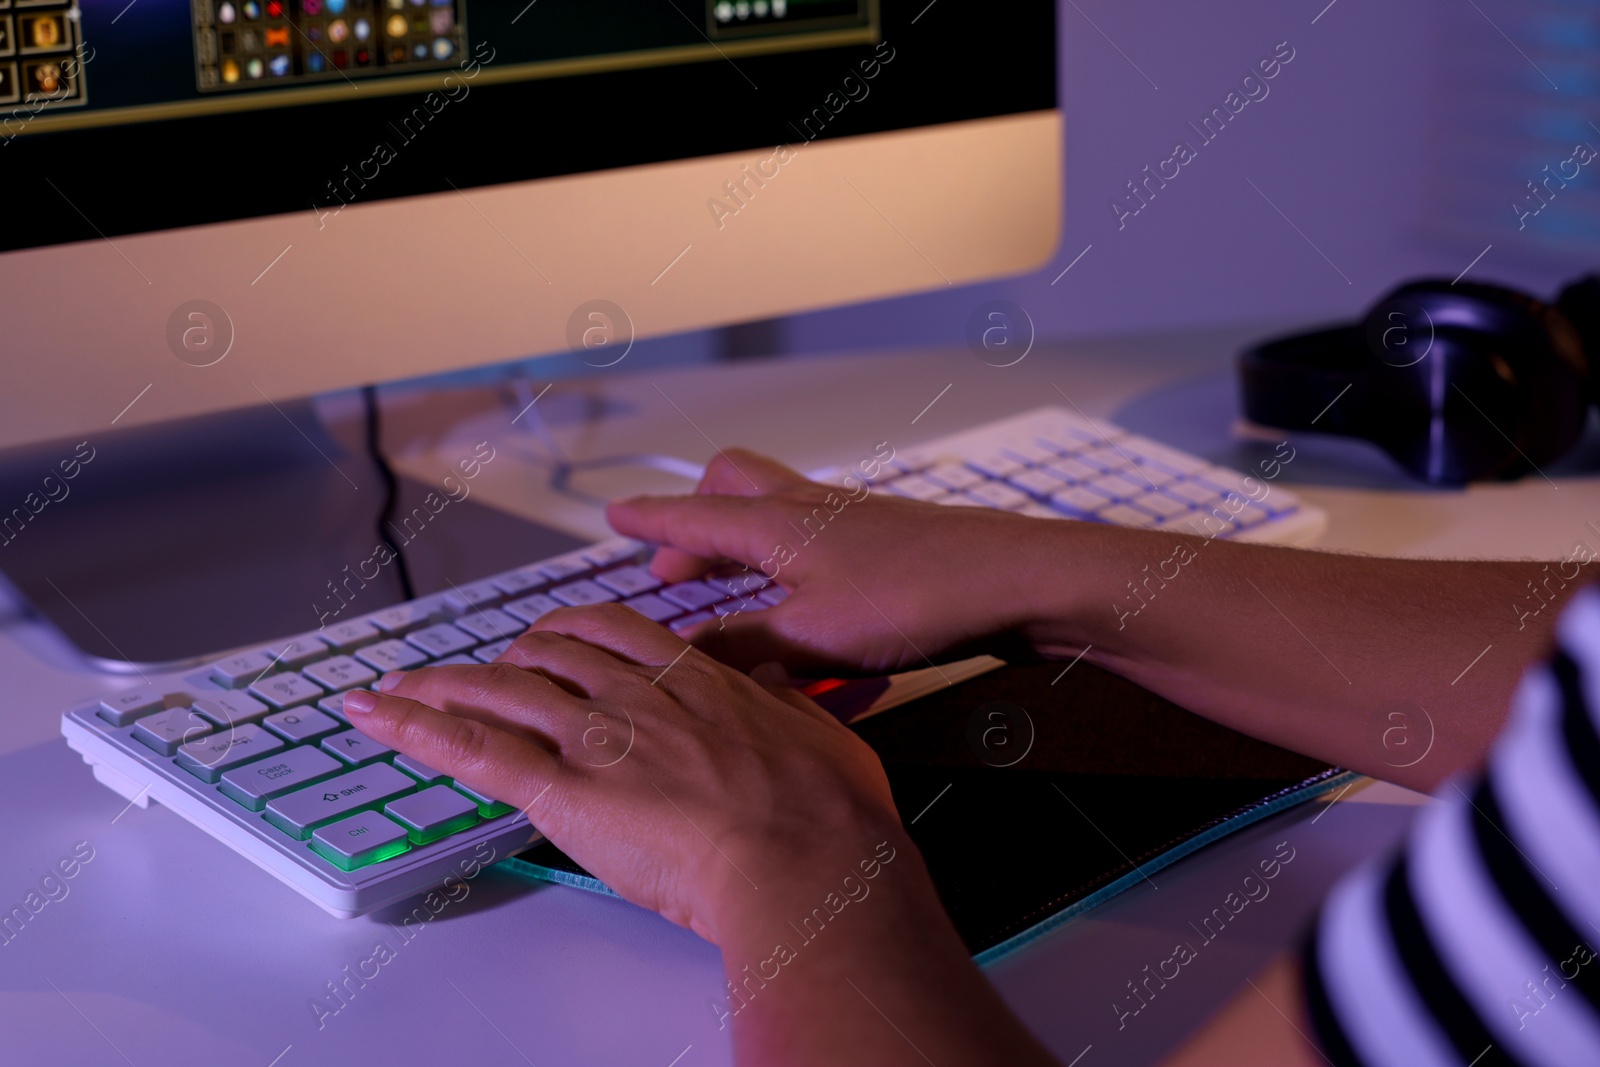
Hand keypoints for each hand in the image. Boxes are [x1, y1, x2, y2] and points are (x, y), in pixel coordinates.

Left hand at [343, 603, 904, 943]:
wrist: (805, 858)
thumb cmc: (825, 811)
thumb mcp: (820, 733)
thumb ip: (784, 704)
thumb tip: (775, 686)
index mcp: (695, 680)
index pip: (616, 631)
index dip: (574, 631)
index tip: (557, 638)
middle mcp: (636, 695)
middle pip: (549, 651)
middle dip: (509, 657)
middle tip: (488, 672)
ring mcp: (596, 737)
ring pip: (500, 689)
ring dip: (443, 682)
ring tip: (403, 685)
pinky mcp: (562, 789)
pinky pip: (474, 749)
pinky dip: (415, 727)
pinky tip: (376, 713)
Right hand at [605, 449, 1050, 674]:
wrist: (1017, 579)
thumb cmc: (918, 598)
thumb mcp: (812, 637)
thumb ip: (742, 646)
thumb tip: (683, 656)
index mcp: (779, 524)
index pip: (694, 514)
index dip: (651, 521)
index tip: (615, 517)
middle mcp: (812, 508)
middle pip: (735, 486)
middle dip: (697, 520)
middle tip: (675, 565)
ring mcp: (855, 518)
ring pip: (779, 510)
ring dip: (745, 542)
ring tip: (733, 586)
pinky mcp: (891, 539)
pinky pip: (820, 535)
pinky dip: (792, 559)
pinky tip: (808, 600)